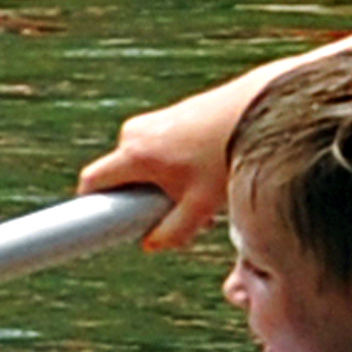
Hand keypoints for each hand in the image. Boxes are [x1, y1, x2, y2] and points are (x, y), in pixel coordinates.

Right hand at [73, 77, 251, 246]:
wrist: (260, 107)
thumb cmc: (229, 156)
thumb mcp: (200, 206)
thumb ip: (171, 232)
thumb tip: (150, 243)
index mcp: (135, 153)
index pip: (91, 181)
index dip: (90, 206)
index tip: (100, 224)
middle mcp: (136, 132)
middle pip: (121, 176)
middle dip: (140, 199)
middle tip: (173, 213)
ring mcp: (153, 120)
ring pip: (143, 164)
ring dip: (162, 184)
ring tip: (201, 193)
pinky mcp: (171, 114)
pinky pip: (159, 150)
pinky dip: (174, 168)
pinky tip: (208, 174)